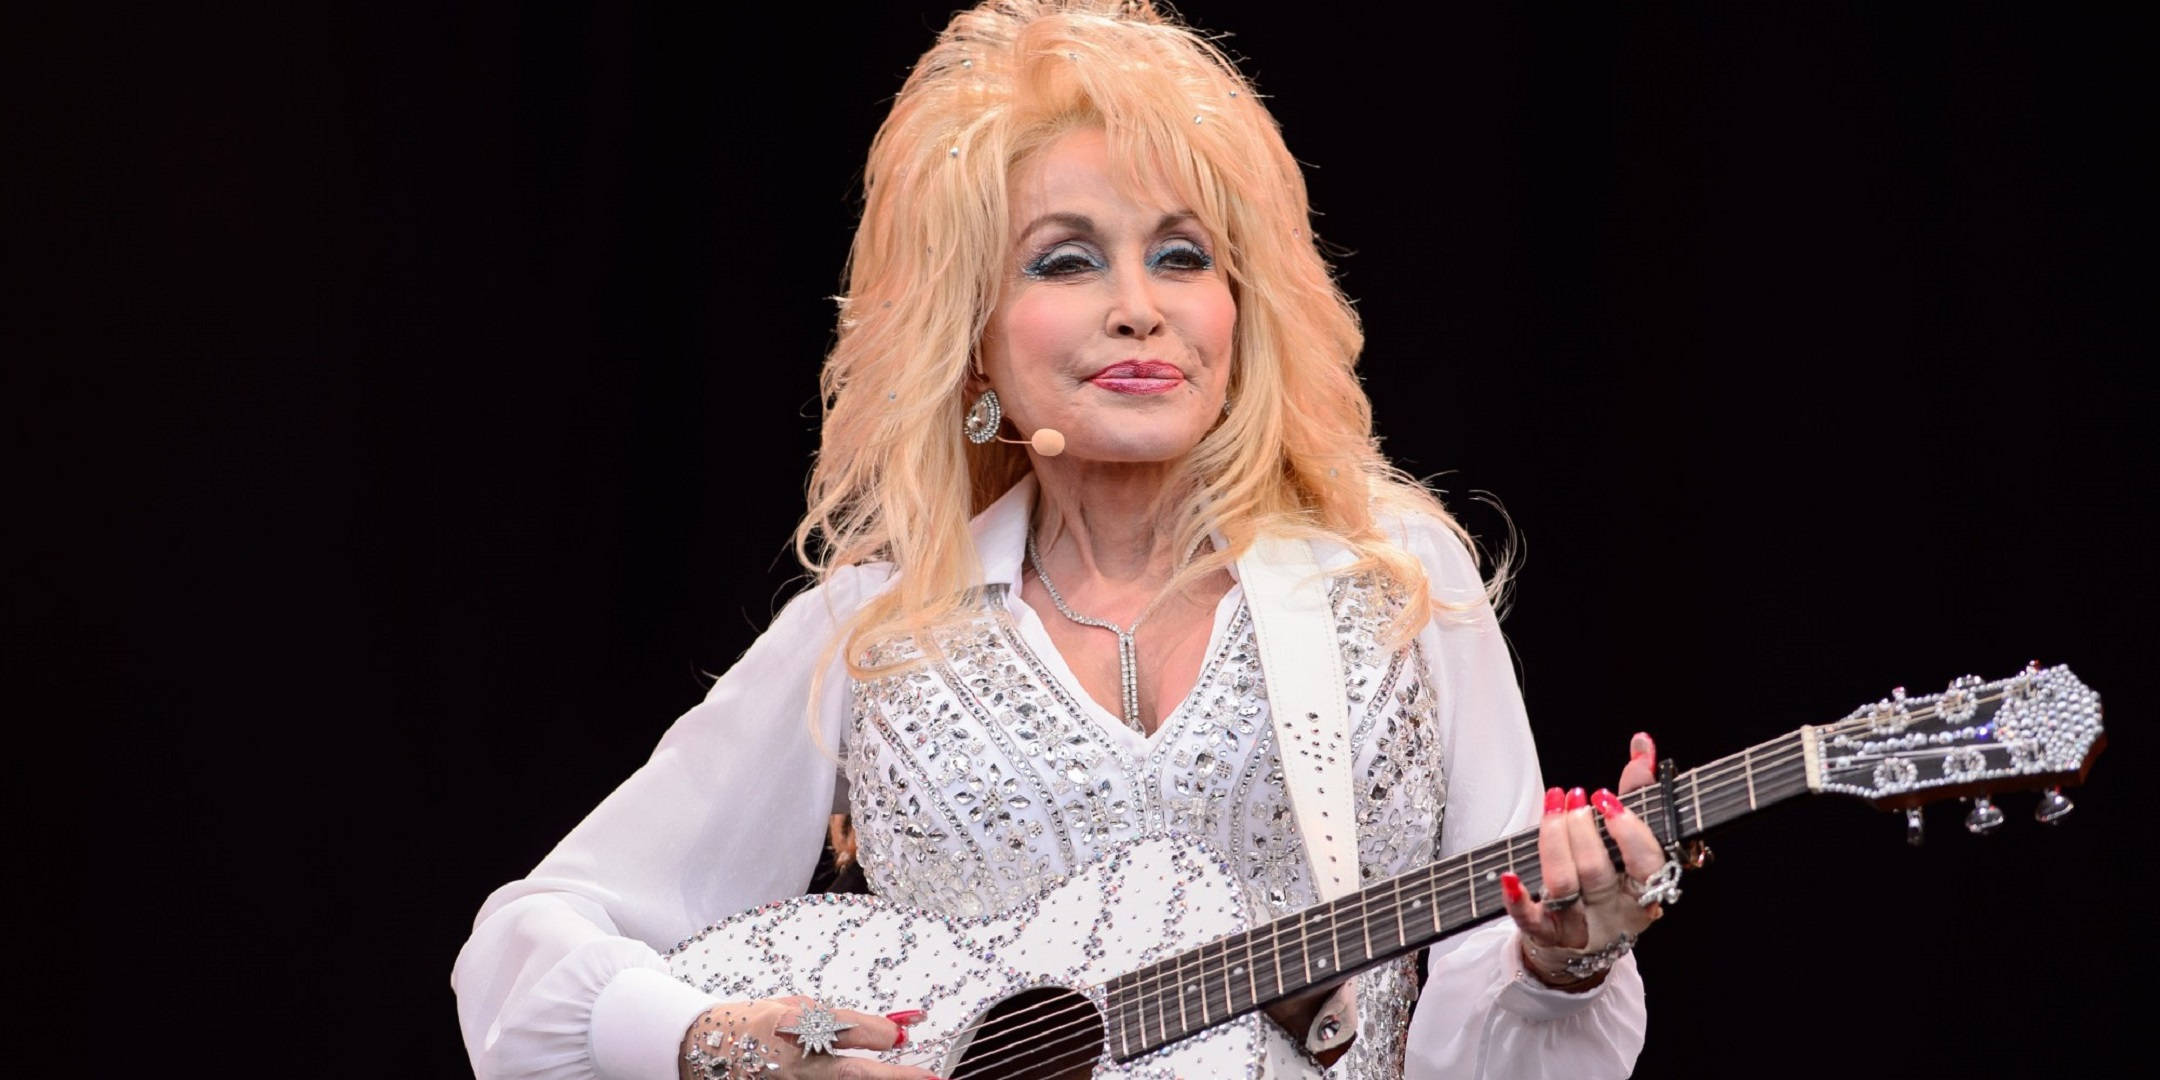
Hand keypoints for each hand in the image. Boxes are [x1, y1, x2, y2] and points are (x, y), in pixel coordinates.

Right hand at [678, 997, 939, 1078]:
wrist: (699, 1048)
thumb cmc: (750, 1024)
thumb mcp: (791, 1008)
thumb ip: (838, 1018)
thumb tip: (890, 1029)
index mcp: (791, 1027)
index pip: (845, 1030)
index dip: (879, 1033)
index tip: (904, 1036)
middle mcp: (791, 1063)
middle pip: (851, 1073)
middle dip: (894, 1077)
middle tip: (932, 1078)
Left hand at [1498, 732, 1670, 991]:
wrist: (1584, 939)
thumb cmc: (1612, 878)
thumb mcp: (1629, 839)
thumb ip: (1638, 792)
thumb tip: (1642, 743)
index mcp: (1646, 889)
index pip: (1647, 863)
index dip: (1628, 831)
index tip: (1607, 799)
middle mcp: (1617, 911)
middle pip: (1597, 869)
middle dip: (1581, 827)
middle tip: (1575, 798)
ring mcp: (1582, 925)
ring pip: (1564, 884)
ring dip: (1553, 840)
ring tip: (1554, 805)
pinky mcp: (1548, 935)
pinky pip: (1531, 920)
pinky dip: (1518, 898)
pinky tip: (1509, 876)